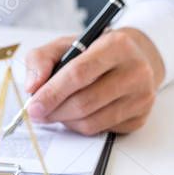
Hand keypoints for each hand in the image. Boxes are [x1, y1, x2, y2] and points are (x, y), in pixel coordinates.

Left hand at [23, 28, 164, 134]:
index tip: (33, 104)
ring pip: (91, 121)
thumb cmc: (95, 52)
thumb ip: (41, 59)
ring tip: (55, 111)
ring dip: (65, 121)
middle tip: (37, 112)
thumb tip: (32, 87)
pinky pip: (101, 130)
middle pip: (84, 102)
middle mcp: (135, 71)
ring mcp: (141, 97)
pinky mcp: (140, 117)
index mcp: (117, 45)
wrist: (134, 59)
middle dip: (54, 111)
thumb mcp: (66, 44)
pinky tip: (76, 114)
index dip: (52, 92)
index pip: (78, 74)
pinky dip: (80, 126)